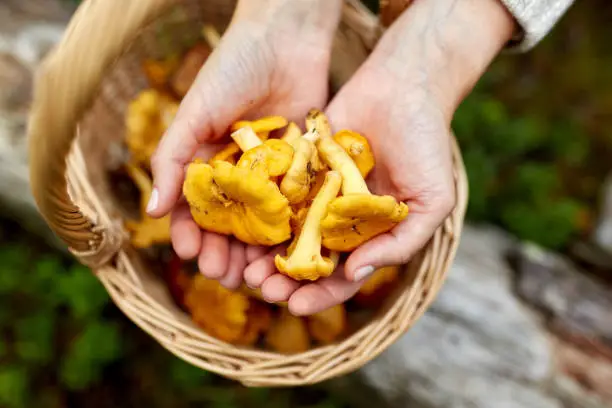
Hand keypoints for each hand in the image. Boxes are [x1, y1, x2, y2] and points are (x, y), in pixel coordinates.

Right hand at [148, 0, 341, 287]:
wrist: (285, 39)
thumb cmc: (231, 70)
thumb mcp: (193, 114)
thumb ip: (172, 161)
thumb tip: (150, 213)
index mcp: (208, 163)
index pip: (195, 209)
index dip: (191, 234)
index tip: (192, 256)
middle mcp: (239, 175)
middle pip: (229, 225)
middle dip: (224, 252)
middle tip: (225, 277)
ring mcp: (273, 175)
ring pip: (263, 225)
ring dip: (255, 253)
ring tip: (255, 277)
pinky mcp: (304, 170)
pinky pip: (296, 206)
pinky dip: (291, 232)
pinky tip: (287, 254)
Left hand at [245, 0, 514, 314]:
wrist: (404, 86)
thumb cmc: (426, 145)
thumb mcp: (431, 200)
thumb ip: (401, 242)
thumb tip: (356, 274)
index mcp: (370, 236)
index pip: (344, 276)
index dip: (321, 295)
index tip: (295, 306)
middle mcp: (341, 220)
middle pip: (308, 260)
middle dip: (286, 280)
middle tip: (261, 289)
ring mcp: (318, 194)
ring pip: (286, 232)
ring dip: (266, 254)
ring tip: (246, 268)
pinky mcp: (300, 167)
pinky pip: (277, 194)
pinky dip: (261, 212)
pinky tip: (242, 226)